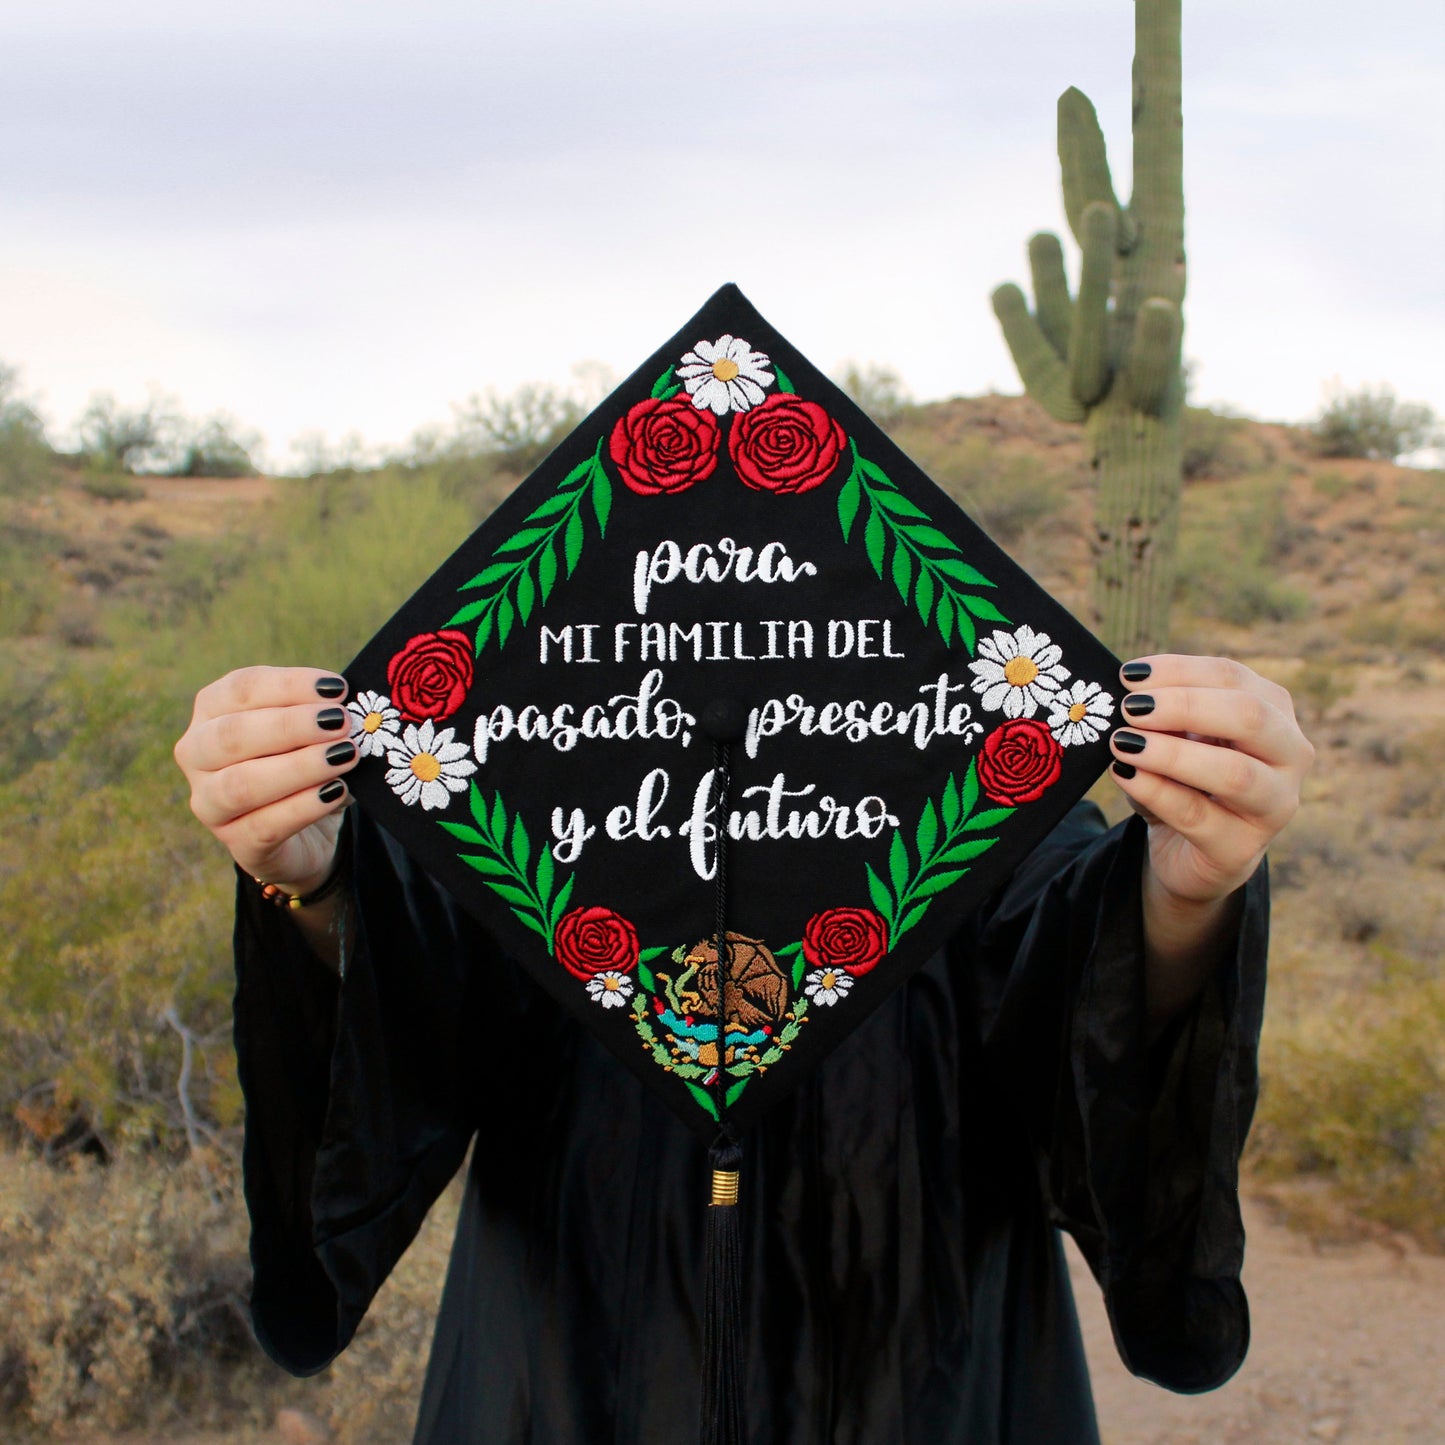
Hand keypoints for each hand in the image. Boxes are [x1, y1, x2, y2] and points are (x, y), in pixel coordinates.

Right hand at [174, 667, 359, 894]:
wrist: (308, 831)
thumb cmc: (305, 764)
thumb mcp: (313, 734)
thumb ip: (323, 716)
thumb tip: (353, 706)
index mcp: (212, 711)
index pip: (240, 688)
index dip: (289, 686)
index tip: (337, 689)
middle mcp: (197, 754)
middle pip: (232, 734)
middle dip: (291, 726)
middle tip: (342, 722)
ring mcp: (209, 803)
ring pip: (241, 784)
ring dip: (299, 767)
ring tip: (345, 755)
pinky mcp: (236, 843)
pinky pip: (265, 825)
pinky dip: (304, 806)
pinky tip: (337, 791)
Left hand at [1108, 654, 1313, 905]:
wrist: (1186, 849)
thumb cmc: (1183, 780)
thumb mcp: (1174, 740)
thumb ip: (1162, 716)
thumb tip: (1132, 696)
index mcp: (1274, 712)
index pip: (1233, 678)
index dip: (1181, 672)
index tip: (1130, 675)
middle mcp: (1289, 755)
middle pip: (1250, 717)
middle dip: (1186, 707)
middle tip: (1131, 707)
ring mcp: (1274, 806)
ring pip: (1234, 773)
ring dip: (1172, 754)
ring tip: (1123, 743)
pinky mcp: (1240, 849)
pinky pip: (1197, 816)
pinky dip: (1156, 791)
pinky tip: (1124, 774)